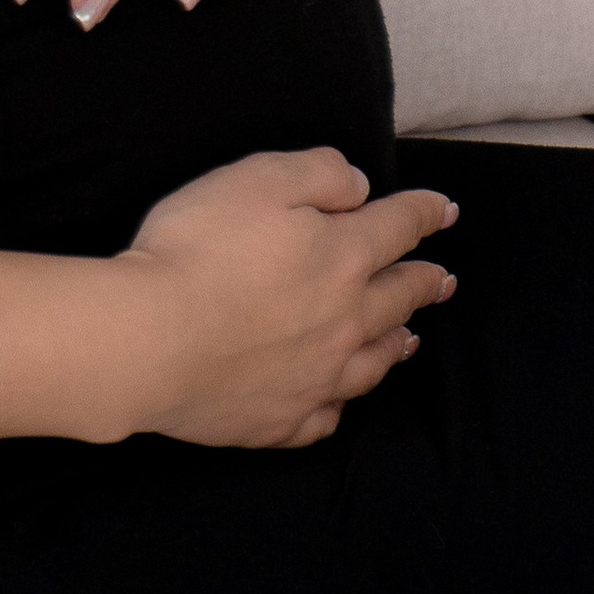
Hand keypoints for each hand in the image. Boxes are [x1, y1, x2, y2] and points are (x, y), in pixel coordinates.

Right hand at [0, 153, 456, 454]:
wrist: (148, 340)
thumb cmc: (197, 247)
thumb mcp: (258, 178)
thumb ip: (318, 174)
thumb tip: (359, 187)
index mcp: (343, 255)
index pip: (398, 227)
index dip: (424, 214)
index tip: (445, 212)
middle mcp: (343, 321)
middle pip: (396, 299)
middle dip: (424, 283)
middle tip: (444, 281)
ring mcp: (315, 377)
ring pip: (373, 361)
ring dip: (397, 344)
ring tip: (411, 340)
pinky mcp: (279, 419)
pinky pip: (326, 416)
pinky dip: (341, 403)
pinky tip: (340, 398)